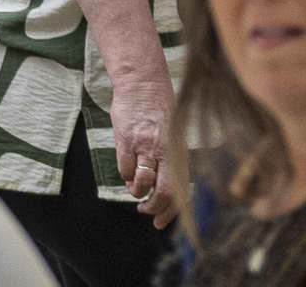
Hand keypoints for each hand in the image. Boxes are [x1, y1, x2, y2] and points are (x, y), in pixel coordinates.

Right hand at [107, 60, 177, 226]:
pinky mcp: (126, 140)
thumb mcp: (173, 133)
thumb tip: (167, 189)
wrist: (143, 82)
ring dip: (137, 192)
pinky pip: (125, 170)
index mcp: (179, 149)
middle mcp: (165, 149)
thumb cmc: (159, 109)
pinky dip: (125, 176)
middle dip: (153, 208)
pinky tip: (128, 169)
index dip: (171, 210)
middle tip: (145, 211)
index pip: (180, 188)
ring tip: (136, 187)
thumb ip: (171, 158)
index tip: (160, 222)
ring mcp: (145, 145)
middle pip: (163, 191)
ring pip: (141, 184)